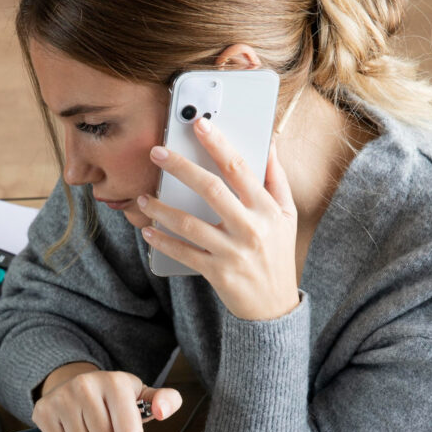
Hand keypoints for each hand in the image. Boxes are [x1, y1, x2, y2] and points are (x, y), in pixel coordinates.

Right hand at [33, 363, 182, 431]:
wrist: (75, 382)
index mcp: (114, 382)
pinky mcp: (42, 411)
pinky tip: (71, 425)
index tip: (123, 420)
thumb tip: (162, 412)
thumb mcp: (142, 395)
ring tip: (88, 424)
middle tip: (104, 423)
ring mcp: (61, 398)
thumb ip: (166, 401)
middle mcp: (85, 386)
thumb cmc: (115, 396)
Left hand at [139, 118, 298, 320]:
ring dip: (163, 209)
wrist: (275, 305)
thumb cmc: (277, 253)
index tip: (199, 125)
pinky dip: (164, 242)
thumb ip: (275, 178)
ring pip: (191, 224)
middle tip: (157, 153)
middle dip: (181, 168)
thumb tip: (268, 141)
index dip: (218, 144)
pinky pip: (184, 254)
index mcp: (267, 209)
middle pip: (211, 190)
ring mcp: (233, 251)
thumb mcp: (287, 215)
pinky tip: (148, 232)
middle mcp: (251, 228)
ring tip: (144, 198)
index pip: (240, 168)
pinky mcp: (217, 272)